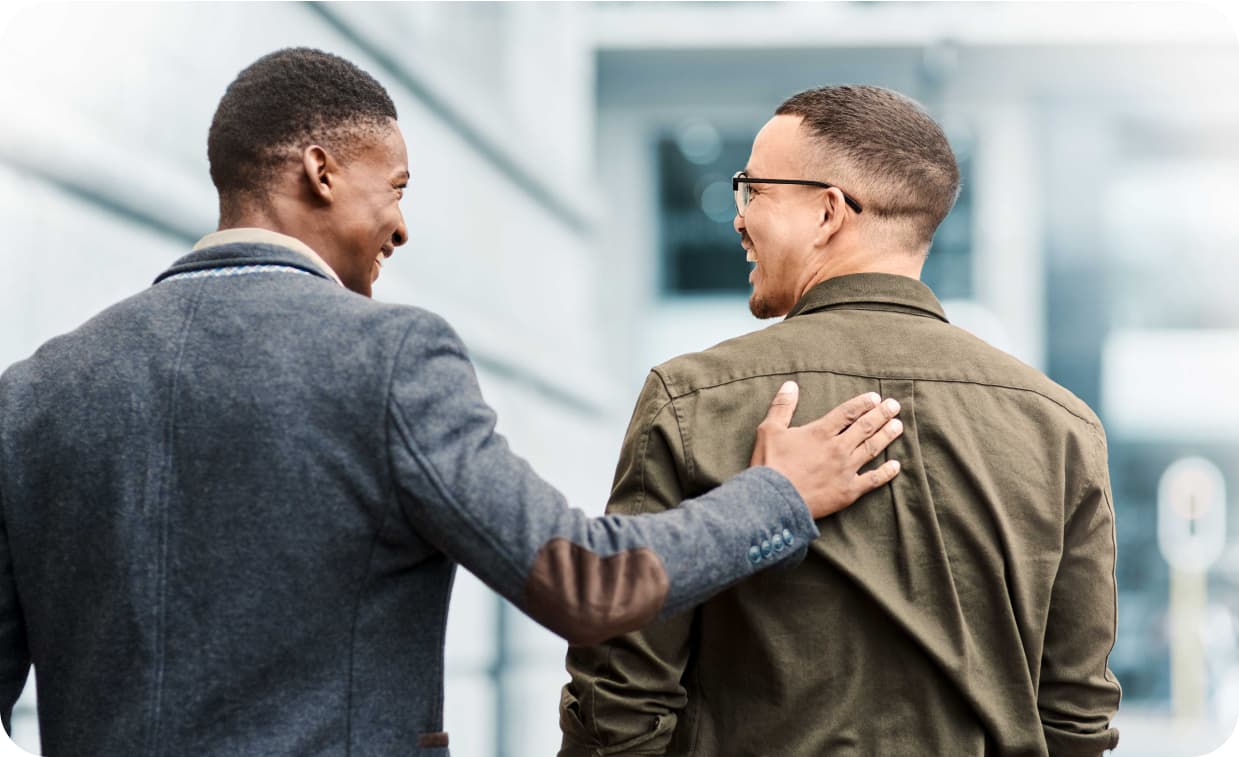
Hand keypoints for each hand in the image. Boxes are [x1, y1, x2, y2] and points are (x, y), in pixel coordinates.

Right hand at [750, 382, 902, 519]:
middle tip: (894, 405)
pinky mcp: (848, 491)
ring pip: (872, 448)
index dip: (862, 403)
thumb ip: (782, 406)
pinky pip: (873, 480)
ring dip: (886, 436)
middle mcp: (838, 448)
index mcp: (820, 432)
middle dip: (881, 414)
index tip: (875, 398)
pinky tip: (896, 465)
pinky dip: (886, 472)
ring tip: (898, 426)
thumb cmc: (770, 465)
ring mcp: (846, 470)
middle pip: (864, 427)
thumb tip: (791, 385)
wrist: (773, 501)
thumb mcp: (769, 430)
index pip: (847, 413)